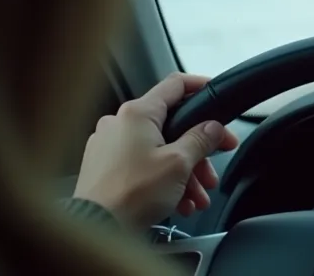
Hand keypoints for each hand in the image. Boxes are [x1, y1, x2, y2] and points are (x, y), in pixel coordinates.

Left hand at [72, 73, 239, 231]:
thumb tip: (213, 128)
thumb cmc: (132, 194)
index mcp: (137, 113)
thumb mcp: (180, 163)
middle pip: (171, 126)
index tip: (215, 93)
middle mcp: (119, 124)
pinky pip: (142, 165)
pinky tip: (178, 201)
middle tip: (214, 165)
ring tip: (197, 196)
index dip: (201, 86)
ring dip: (183, 172)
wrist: (98, 227)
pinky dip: (162, 179)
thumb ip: (201, 139)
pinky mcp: (104, 167)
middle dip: (197, 150)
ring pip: (158, 149)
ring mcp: (108, 146)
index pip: (175, 85)